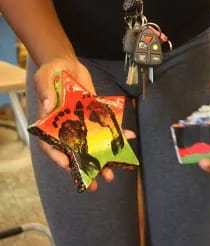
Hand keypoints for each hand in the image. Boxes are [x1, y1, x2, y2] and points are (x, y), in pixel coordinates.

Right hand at [33, 56, 120, 191]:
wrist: (67, 64)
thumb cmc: (51, 71)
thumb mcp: (44, 78)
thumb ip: (46, 91)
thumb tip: (48, 105)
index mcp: (48, 124)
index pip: (50, 146)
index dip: (58, 157)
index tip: (68, 166)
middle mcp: (65, 127)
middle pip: (74, 152)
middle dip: (85, 168)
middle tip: (96, 183)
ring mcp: (80, 123)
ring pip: (91, 145)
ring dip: (102, 158)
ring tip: (112, 173)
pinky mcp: (93, 116)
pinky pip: (105, 127)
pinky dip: (116, 132)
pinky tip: (127, 137)